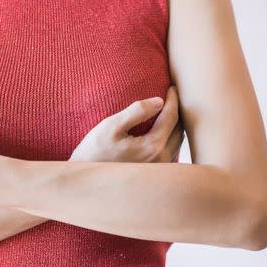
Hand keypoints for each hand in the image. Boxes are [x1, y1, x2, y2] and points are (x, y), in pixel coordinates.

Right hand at [70, 85, 184, 162]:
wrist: (88, 178)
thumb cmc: (95, 150)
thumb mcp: (112, 126)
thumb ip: (136, 112)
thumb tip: (159, 101)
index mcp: (152, 146)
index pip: (170, 117)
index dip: (173, 100)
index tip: (172, 88)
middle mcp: (161, 159)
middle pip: (179, 130)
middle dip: (179, 112)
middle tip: (175, 97)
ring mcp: (159, 168)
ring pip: (177, 141)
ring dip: (176, 125)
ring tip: (171, 111)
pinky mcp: (154, 172)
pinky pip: (171, 151)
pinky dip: (171, 137)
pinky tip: (164, 130)